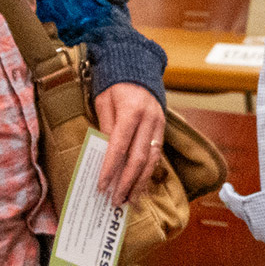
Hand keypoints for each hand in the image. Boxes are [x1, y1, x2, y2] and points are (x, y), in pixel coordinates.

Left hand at [93, 83, 165, 204]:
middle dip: (126, 182)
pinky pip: (156, 153)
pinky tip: (140, 185)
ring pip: (151, 160)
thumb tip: (104, 155)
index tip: (102, 186)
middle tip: (115, 200)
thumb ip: (105, 127)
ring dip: (140, 182)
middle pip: (138, 158)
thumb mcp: (103, 101)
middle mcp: (149, 119)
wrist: (137, 66)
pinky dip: (148, 172)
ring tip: (130, 199)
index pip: (119, 146)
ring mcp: (158, 124)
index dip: (111, 168)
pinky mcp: (162, 127)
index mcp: (131, 110)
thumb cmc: (114, 83)